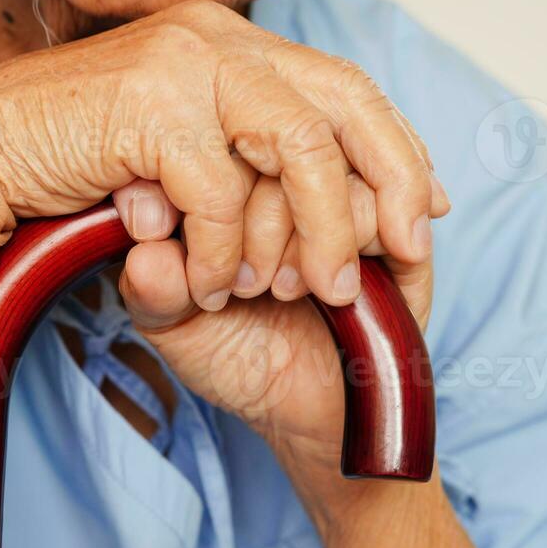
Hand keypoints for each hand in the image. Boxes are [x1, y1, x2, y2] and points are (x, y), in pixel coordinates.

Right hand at [0, 0, 445, 307]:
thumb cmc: (70, 166)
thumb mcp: (172, 161)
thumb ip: (235, 164)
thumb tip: (310, 196)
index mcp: (228, 44)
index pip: (341, 86)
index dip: (395, 147)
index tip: (425, 208)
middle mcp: (217, 39)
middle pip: (344, 101)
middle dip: (386, 182)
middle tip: (402, 253)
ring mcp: (184, 63)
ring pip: (298, 144)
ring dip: (316, 228)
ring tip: (312, 289)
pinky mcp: (149, 105)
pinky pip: (220, 192)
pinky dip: (226, 252)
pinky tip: (214, 287)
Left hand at [110, 167, 436, 476]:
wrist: (303, 409)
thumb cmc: (232, 354)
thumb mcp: (175, 325)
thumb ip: (153, 291)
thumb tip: (148, 253)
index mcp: (221, 173)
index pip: (217, 137)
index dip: (211, 202)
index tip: (206, 278)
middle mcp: (284, 164)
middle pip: (282, 139)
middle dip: (262, 224)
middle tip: (249, 287)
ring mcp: (346, 184)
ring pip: (334, 161)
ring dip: (307, 233)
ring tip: (286, 290)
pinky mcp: (399, 219)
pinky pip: (380, 196)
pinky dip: (350, 239)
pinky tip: (331, 289)